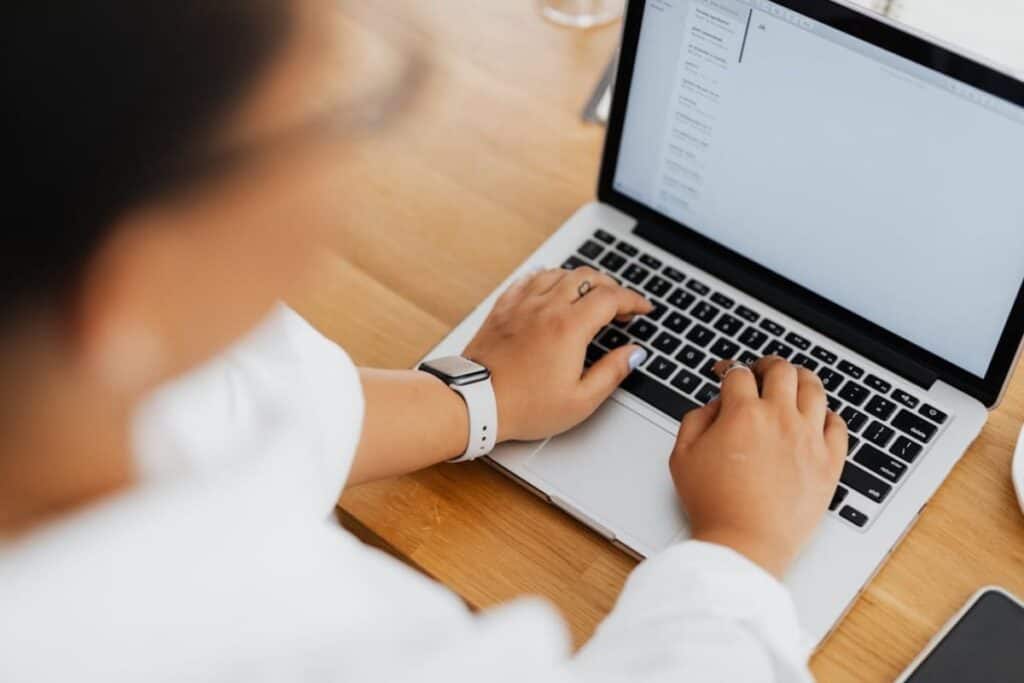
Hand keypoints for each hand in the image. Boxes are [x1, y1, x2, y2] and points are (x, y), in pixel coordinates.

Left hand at [463, 266, 651, 441]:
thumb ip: (612, 372)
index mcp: (569, 327)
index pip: (611, 298)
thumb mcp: (580, 400)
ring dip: (580, 279)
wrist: (475, 402)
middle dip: (610, 286)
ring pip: (558, 273)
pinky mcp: (502, 308)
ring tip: (589, 295)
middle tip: (620, 305)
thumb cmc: (525, 407)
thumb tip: (633, 353)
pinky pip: (529, 279)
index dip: (634, 300)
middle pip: (587, 277)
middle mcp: (546, 307)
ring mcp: (522, 304)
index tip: (643, 308)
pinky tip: (551, 288)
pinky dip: (547, 278)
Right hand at [669, 356, 846, 577]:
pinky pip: (838, 425)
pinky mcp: (830, 463)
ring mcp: (809, 439)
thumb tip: (715, 405)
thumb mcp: (682, 456)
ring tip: (793, 383)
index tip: (726, 375)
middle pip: (782, 370)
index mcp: (743, 413)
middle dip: (767, 365)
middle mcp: (780, 418)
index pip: (740, 374)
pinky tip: (817, 418)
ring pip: (814, 388)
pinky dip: (827, 415)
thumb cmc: (713, 505)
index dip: (730, 369)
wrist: (744, 544)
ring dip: (801, 379)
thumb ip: (695, 419)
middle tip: (761, 371)